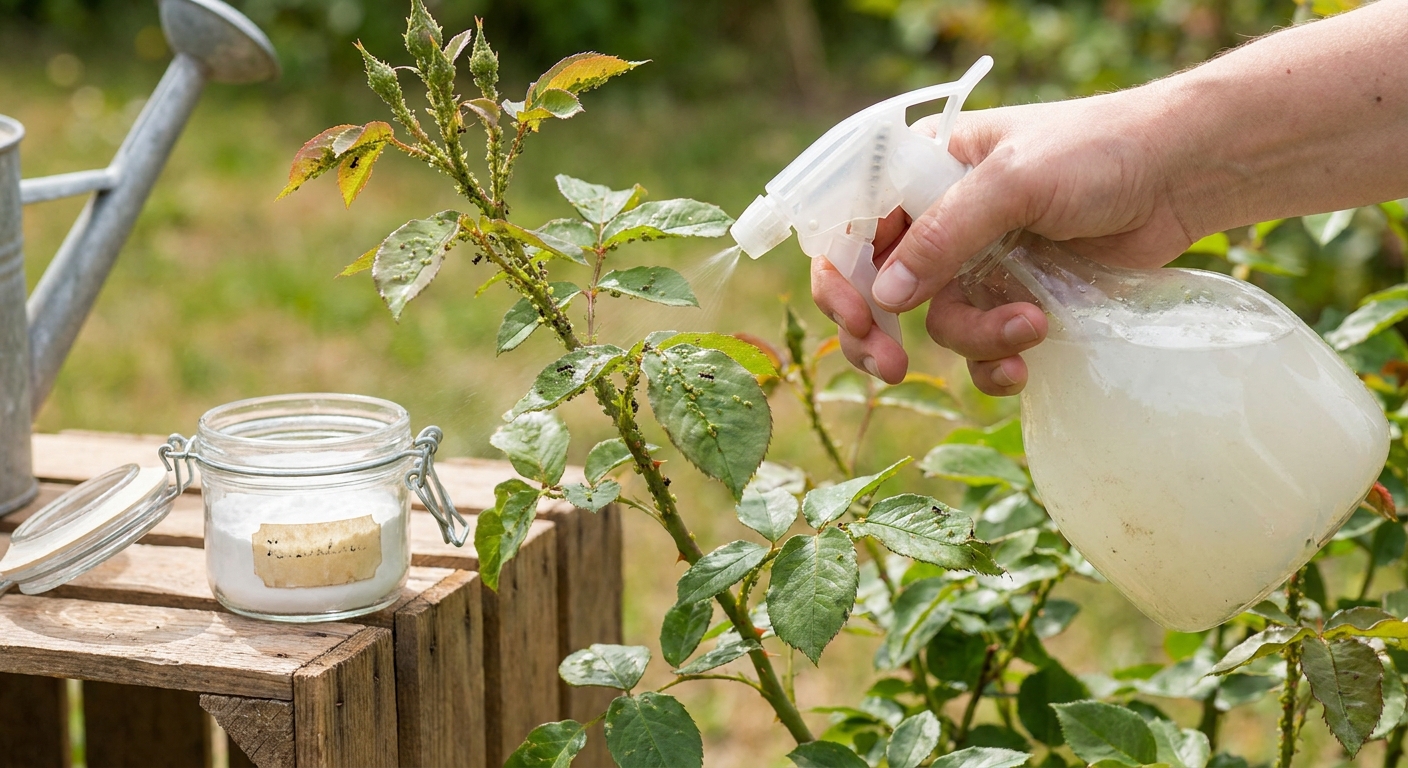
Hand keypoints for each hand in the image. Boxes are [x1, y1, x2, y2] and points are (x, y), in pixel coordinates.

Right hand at [812, 85, 1197, 394]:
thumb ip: (945, 235)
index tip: (860, 319)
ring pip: (939, 324)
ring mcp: (976, 262)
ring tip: (1031, 328)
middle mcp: (938, 218)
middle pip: (875, 288)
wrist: (1182, 174)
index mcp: (921, 170)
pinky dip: (997, 363)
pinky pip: (982, 348)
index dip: (840, 277)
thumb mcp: (1013, 181)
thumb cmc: (1097, 151)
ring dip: (977, 340)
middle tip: (890, 368)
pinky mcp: (1015, 298)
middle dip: (876, 333)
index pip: (850, 227)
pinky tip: (1028, 361)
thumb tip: (886, 296)